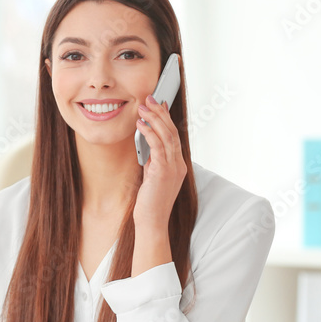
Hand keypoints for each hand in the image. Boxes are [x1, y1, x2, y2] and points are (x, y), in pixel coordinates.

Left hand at [133, 94, 187, 229]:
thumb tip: (148, 143)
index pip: (174, 135)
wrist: (151, 223)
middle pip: (173, 132)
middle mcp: (179, 165)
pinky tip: (141, 125)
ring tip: (143, 107)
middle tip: (150, 98)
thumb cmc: (149, 203)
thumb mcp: (152, 176)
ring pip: (167, 136)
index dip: (167, 118)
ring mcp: (173, 168)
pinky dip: (150, 132)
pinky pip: (158, 147)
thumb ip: (153, 160)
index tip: (159, 104)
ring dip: (154, 118)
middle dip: (160, 112)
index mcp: (178, 165)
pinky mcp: (163, 172)